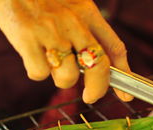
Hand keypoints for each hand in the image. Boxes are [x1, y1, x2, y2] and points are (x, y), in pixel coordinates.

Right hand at [0, 0, 132, 102]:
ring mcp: (50, 31)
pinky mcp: (26, 38)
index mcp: (87, 13)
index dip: (124, 74)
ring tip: (52, 63)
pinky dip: (37, 72)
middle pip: (98, 67)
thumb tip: (105, 63)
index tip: (126, 94)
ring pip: (67, 77)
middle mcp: (73, 23)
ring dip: (61, 79)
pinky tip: (33, 56)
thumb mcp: (74, 5)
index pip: (114, 48)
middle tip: (90, 96)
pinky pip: (40, 73)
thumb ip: (90, 30)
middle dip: (97, 89)